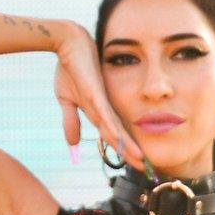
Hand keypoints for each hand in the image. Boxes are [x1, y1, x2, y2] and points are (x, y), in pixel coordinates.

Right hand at [54, 22, 144, 169]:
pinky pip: (105, 115)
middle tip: (148, 170)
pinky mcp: (95, 94)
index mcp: (99, 111)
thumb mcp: (66, 100)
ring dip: (128, 147)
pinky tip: (121, 141)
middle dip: (133, 154)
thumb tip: (73, 145)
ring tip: (141, 162)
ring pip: (117, 130)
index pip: (114, 136)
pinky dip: (113, 129)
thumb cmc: (69, 68)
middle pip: (121, 136)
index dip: (125, 151)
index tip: (136, 164)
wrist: (68, 44)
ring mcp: (101, 102)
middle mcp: (104, 108)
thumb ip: (70, 122)